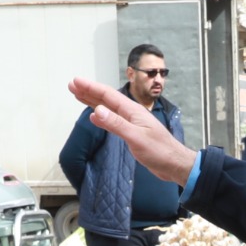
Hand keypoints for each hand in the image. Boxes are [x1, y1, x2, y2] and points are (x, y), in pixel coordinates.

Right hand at [68, 77, 198, 182]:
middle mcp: (131, 113)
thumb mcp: (136, 137)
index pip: (108, 95)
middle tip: (72, 85)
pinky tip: (94, 116)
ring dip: (93, 101)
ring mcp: (131, 122)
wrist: (174, 164)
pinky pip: (112, 119)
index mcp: (132, 111)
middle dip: (89, 91)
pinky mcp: (131, 132)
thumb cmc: (159, 151)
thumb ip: (116, 124)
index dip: (91, 88)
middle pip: (106, 99)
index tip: (76, 81)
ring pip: (108, 108)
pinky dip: (101, 116)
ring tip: (78, 95)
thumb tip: (97, 111)